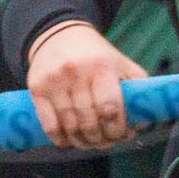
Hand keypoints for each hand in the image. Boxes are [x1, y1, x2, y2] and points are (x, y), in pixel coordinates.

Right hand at [24, 20, 146, 148]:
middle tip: (107, 141)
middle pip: (90, 122)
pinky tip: (69, 140)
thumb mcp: (121, 63)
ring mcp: (54, 81)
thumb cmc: (96, 55)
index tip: (122, 135)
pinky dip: (60, 139)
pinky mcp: (36, 88)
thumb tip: (142, 122)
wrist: (59, 34)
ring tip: (90, 142)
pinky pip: (49, 125)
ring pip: (70, 127)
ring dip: (82, 143)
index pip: (110, 108)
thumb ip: (137, 89)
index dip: (117, 129)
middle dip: (101, 139)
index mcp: (102, 66)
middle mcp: (76, 73)